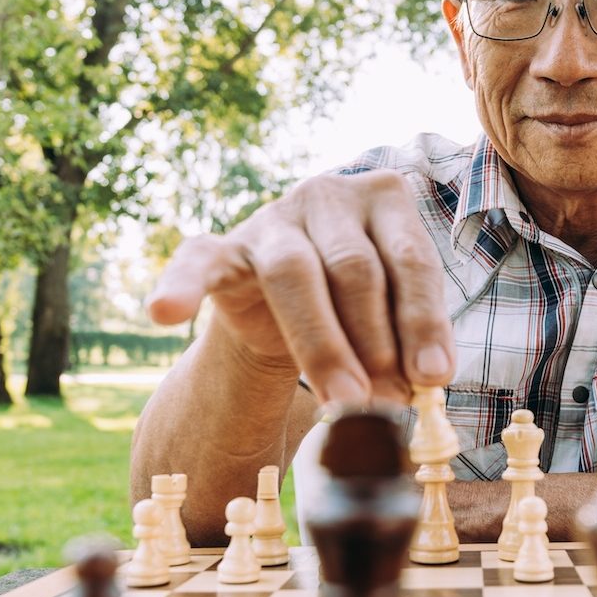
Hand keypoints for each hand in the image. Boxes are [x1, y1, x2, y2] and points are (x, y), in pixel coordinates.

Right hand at [146, 171, 454, 403]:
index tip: (433, 378)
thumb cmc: (359, 305)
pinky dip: (180, 286)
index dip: (423, 322)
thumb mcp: (394, 314)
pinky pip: (197, 263)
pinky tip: (163, 313)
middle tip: (387, 401)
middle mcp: (329, 195)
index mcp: (386, 198)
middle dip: (374, 341)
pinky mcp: (221, 248)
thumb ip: (411, 338)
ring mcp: (271, 219)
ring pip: (295, 272)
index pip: (412, 260)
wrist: (287, 306)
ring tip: (344, 400)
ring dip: (322, 345)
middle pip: (354, 268)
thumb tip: (428, 383)